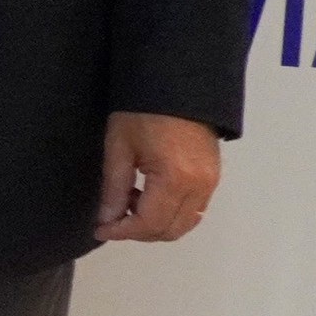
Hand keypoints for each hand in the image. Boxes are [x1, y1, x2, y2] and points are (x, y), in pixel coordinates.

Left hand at [94, 110, 220, 241]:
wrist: (178, 84)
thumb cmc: (144, 110)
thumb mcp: (119, 147)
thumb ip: (114, 188)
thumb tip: (107, 219)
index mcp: (175, 179)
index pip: (149, 224)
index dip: (122, 232)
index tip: (101, 229)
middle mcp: (200, 186)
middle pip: (170, 230)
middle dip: (139, 231)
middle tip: (113, 218)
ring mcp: (211, 182)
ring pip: (185, 223)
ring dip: (156, 223)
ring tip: (130, 201)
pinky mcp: (214, 176)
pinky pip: (195, 209)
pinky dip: (172, 213)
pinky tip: (149, 194)